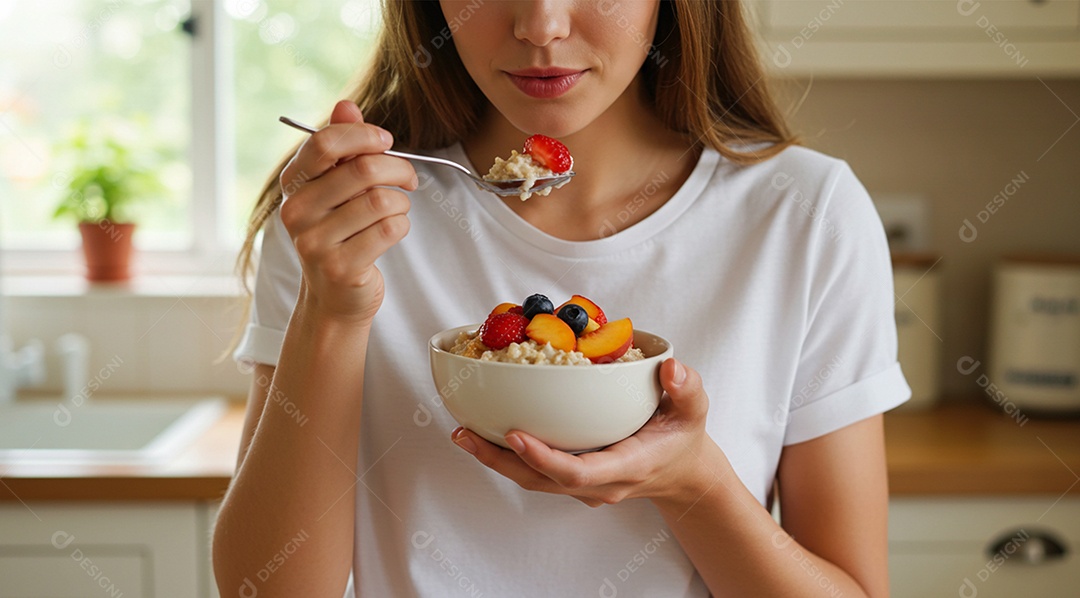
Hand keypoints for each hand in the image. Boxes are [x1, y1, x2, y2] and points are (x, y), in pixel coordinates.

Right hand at [279, 100, 418, 324]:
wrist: (335, 296)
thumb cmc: (341, 232)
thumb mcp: (336, 187)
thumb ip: (341, 145)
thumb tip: (346, 105)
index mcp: (294, 184)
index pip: (326, 143)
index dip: (365, 136)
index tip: (386, 142)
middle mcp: (297, 212)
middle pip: (362, 170)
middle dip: (398, 169)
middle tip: (410, 178)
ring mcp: (316, 242)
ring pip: (381, 201)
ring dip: (401, 202)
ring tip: (397, 209)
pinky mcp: (342, 267)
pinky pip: (390, 229)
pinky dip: (402, 225)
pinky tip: (392, 231)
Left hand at [451, 358, 715, 506]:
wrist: (681, 471)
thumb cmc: (682, 436)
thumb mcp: (694, 410)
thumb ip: (687, 389)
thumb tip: (672, 367)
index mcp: (627, 466)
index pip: (580, 472)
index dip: (544, 457)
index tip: (516, 434)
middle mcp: (599, 483)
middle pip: (541, 480)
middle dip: (501, 459)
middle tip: (465, 434)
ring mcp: (583, 486)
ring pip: (531, 479)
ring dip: (494, 458)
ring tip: (461, 433)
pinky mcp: (570, 480)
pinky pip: (533, 472)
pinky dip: (505, 454)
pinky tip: (480, 432)